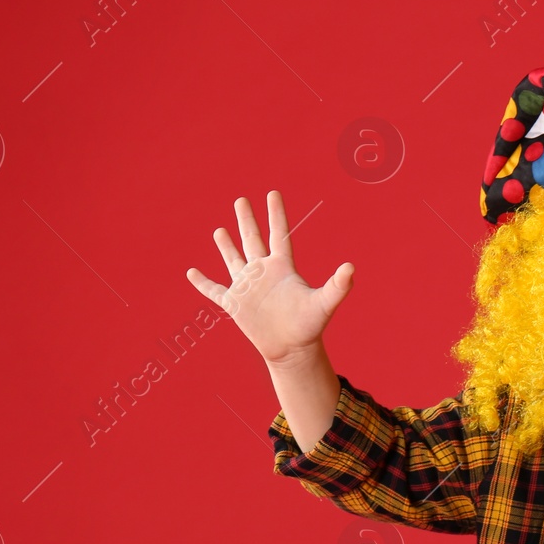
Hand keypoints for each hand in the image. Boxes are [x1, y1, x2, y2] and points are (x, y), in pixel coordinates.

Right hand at [185, 190, 353, 365]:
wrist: (292, 350)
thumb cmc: (310, 326)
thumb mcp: (324, 303)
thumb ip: (338, 286)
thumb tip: (351, 268)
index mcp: (282, 267)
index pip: (279, 234)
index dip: (276, 214)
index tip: (273, 193)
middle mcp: (263, 272)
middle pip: (252, 240)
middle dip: (246, 220)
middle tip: (240, 199)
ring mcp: (248, 287)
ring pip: (233, 260)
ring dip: (226, 246)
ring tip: (220, 230)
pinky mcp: (235, 304)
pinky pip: (214, 291)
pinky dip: (202, 283)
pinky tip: (192, 273)